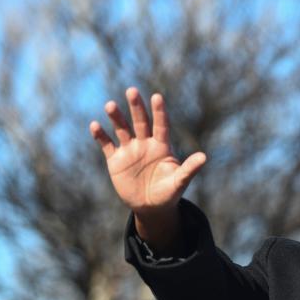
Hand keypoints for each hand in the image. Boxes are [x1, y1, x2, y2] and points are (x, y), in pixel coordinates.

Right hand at [89, 87, 206, 244]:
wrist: (150, 208)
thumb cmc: (168, 194)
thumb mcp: (179, 182)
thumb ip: (189, 168)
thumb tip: (204, 157)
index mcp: (162, 147)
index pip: (161, 125)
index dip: (159, 112)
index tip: (157, 97)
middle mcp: (145, 144)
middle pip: (140, 122)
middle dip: (136, 107)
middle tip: (132, 91)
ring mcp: (129, 150)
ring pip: (122, 129)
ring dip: (116, 118)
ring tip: (111, 105)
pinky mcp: (115, 160)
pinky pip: (107, 145)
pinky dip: (101, 136)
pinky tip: (95, 125)